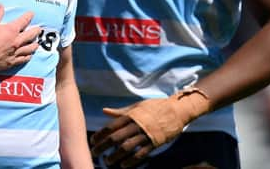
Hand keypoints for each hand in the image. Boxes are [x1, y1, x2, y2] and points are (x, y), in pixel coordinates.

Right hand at [0, 4, 38, 72]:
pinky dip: (28, 56)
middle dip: (36, 31)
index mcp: (11, 30)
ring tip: (37, 43)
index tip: (31, 14)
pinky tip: (29, 56)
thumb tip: (0, 6)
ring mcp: (15, 52)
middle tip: (39, 29)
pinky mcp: (12, 62)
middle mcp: (16, 41)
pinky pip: (24, 59)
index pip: (24, 21)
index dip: (28, 16)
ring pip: (30, 48)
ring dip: (34, 45)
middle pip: (31, 35)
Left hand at [91, 89, 210, 167]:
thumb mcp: (136, 106)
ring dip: (115, 156)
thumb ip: (120, 111)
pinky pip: (141, 154)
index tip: (93, 141)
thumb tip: (104, 111)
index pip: (111, 126)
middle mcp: (136, 125)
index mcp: (130, 115)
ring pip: (127, 147)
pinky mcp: (155, 143)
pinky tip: (124, 165)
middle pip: (116, 138)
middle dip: (103, 146)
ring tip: (108, 162)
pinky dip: (131, 160)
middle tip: (95, 153)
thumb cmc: (155, 107)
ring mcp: (146, 134)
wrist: (177, 110)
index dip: (100, 135)